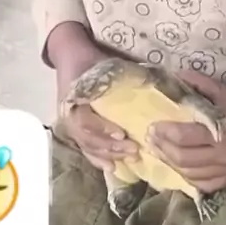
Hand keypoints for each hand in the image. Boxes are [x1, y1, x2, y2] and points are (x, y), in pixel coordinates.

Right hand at [47, 21, 138, 169]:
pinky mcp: (75, 130)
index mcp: (74, 98)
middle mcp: (70, 114)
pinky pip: (86, 149)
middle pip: (88, 138)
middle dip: (111, 147)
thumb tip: (156, 87)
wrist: (71, 56)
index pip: (85, 120)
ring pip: (88, 146)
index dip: (102, 129)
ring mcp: (71, 124)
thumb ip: (124, 77)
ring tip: (129, 160)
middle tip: (134, 150)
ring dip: (108, 155)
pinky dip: (98, 159)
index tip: (122, 134)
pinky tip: (113, 167)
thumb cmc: (91, 61)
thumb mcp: (105, 65)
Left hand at [149, 67, 225, 191]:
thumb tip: (173, 76)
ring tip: (160, 152)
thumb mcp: (224, 90)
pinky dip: (191, 179)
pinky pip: (208, 184)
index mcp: (222, 134)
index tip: (151, 126)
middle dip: (164, 150)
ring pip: (193, 175)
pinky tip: (180, 170)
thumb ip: (198, 84)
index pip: (184, 138)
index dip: (165, 133)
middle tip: (150, 140)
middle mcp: (224, 156)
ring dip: (173, 165)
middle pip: (184, 159)